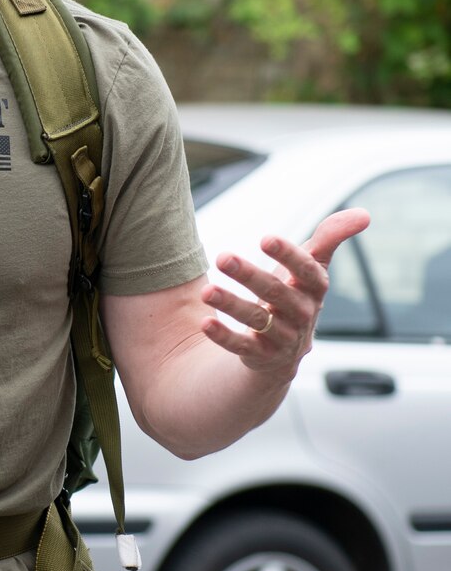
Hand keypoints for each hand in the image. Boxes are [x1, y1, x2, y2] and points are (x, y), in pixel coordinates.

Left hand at [201, 207, 371, 377]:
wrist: (284, 349)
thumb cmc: (294, 294)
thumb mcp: (310, 267)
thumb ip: (329, 238)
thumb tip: (365, 214)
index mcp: (312, 289)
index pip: (307, 271)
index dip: (289, 255)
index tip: (265, 238)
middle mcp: (302, 314)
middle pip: (277, 294)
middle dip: (250, 275)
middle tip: (223, 257)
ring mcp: (283, 338)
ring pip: (259, 320)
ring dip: (232, 304)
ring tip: (206, 291)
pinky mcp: (262, 356)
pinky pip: (243, 346)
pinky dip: (224, 336)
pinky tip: (205, 322)